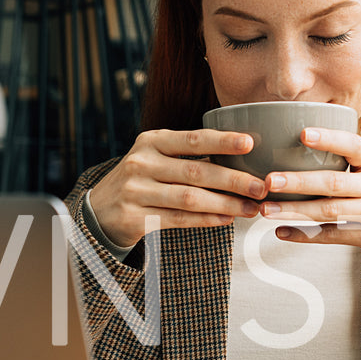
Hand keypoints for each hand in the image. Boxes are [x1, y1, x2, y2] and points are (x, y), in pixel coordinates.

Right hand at [86, 128, 268, 249]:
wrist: (100, 210)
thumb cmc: (142, 179)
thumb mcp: (157, 158)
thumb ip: (189, 156)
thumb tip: (243, 158)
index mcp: (151, 141)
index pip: (192, 139)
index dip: (222, 141)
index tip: (250, 143)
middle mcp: (142, 163)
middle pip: (195, 171)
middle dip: (233, 180)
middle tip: (260, 187)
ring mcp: (136, 190)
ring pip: (189, 198)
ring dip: (224, 204)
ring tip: (250, 208)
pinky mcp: (135, 217)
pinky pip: (178, 219)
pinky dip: (205, 220)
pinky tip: (226, 219)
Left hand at [259, 128, 360, 253]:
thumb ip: (354, 159)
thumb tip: (306, 139)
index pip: (354, 145)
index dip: (329, 139)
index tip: (303, 133)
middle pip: (333, 183)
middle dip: (298, 182)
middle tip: (268, 180)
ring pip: (328, 212)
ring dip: (293, 211)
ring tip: (265, 209)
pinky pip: (332, 236)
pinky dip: (304, 236)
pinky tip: (281, 232)